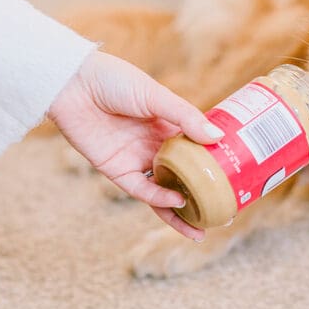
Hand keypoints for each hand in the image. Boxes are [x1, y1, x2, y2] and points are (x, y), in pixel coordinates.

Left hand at [47, 51, 223, 239]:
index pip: (196, 149)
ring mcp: (136, 158)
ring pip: (163, 189)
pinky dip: (158, 197)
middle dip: (201, 195)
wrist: (72, 83)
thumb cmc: (114, 80)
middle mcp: (154, 145)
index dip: (214, 163)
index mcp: (167, 125)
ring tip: (201, 227)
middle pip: (183, 175)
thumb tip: (218, 137)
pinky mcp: (115, 169)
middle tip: (224, 211)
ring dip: (180, 210)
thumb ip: (185, 117)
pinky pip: (140, 189)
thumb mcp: (156, 96)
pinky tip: (176, 201)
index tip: (236, 175)